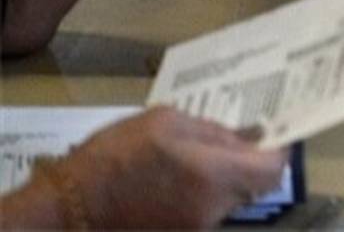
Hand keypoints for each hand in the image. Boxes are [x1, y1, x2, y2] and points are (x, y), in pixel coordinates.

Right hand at [55, 107, 285, 228]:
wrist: (66, 212)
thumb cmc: (114, 157)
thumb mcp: (164, 122)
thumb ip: (213, 131)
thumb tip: (248, 135)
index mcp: (214, 174)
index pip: (272, 171)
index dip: (277, 153)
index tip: (272, 139)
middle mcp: (213, 208)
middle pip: (251, 187)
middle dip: (243, 166)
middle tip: (223, 147)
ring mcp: (198, 228)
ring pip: (226, 201)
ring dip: (216, 183)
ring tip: (183, 166)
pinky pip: (203, 214)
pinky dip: (196, 198)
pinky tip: (169, 186)